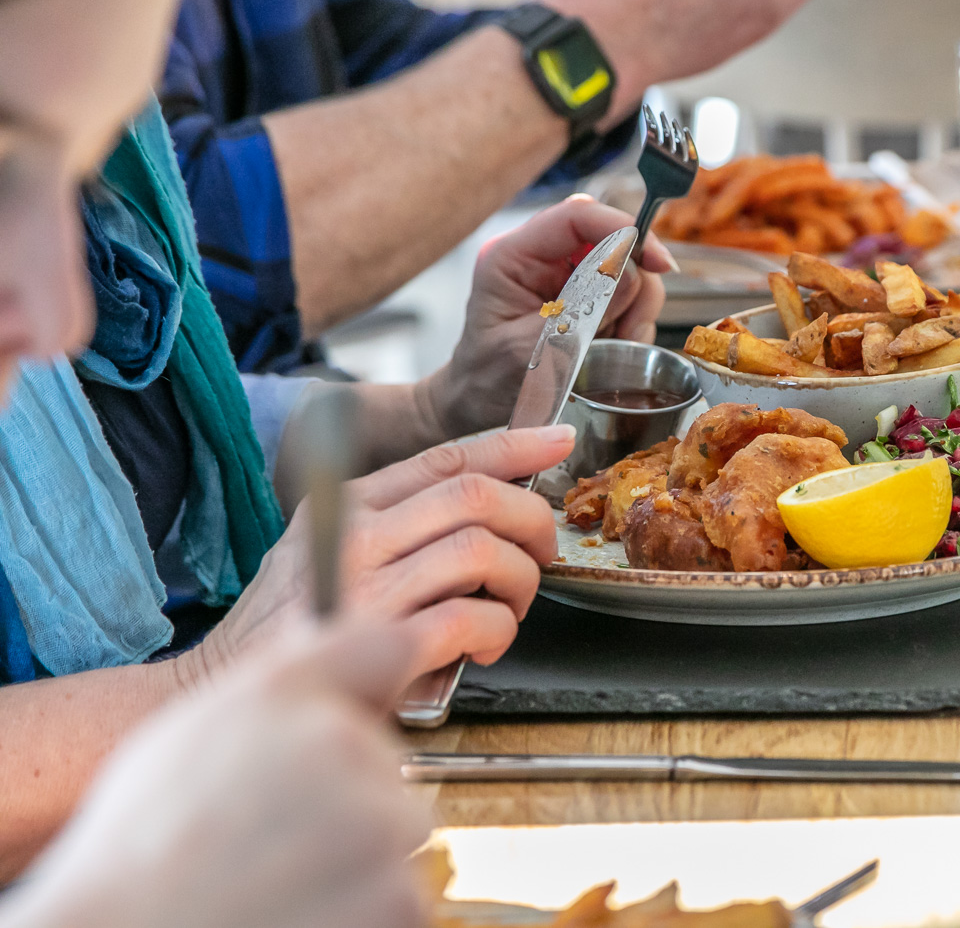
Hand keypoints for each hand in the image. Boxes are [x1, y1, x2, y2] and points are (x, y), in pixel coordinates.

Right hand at [2, 621, 431, 927]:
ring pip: (399, 829)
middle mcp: (342, 742)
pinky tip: (301, 913)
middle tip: (281, 834)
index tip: (374, 701)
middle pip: (388, 759)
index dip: (379, 676)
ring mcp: (379, 823)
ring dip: (362, 856)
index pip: (383, 644)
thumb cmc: (137, 857)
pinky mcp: (400, 897)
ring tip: (282, 880)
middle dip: (352, 792)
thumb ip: (273, 691)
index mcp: (284, 693)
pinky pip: (403, 893)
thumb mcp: (187, 734)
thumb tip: (326, 664)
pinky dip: (366, 909)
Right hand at [206, 426, 574, 681]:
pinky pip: (471, 616)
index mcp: (346, 505)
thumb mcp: (324, 551)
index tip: (558, 441)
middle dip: (531, 521)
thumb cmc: (289, 628)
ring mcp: (366, 588)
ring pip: (482, 552)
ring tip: (509, 609)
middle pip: (476, 497)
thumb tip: (486, 508)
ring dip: (519, 582)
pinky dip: (498, 630)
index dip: (514, 445)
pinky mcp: (380, 643)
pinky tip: (487, 646)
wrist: (223, 697)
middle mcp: (354, 535)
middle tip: (540, 553)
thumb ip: (394, 524)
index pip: (446, 458)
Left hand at [418, 195, 673, 440]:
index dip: (624, 229)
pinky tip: (613, 347)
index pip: (577, 217)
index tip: (658, 263)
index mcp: (513, 257)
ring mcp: (565, 276)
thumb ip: (580, 311)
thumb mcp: (530, 350)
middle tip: (628, 329)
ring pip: (628, 270)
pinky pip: (628, 297)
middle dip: (633, 284)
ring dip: (635, 309)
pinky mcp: (584, 297)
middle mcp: (541, 258)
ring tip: (618, 343)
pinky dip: (632, 323)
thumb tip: (631, 274)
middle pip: (612, 239)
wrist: (478, 406)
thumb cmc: (488, 382)